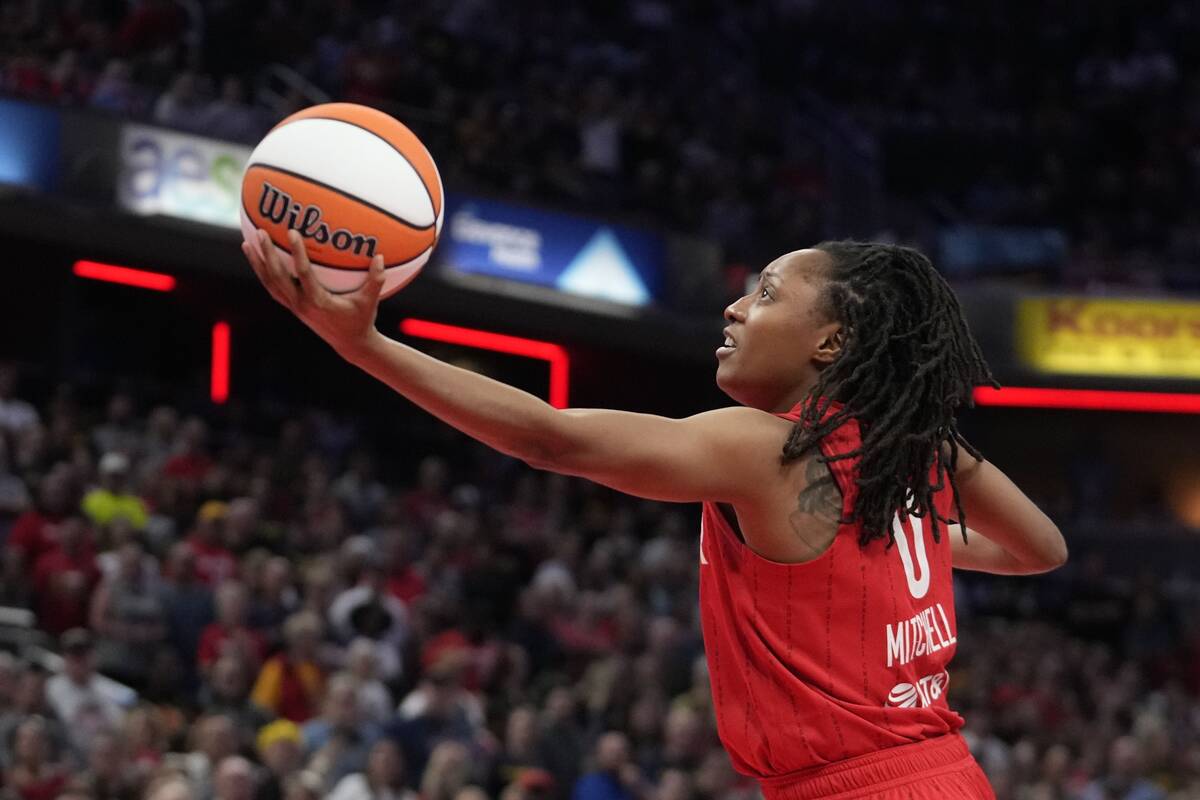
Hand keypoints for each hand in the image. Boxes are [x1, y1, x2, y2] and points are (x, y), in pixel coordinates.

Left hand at [243, 228, 385, 357]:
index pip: (303, 274)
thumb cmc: (361, 320)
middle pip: (277, 278)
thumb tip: (381, 257)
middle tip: (260, 233)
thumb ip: (376, 279)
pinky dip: (263, 273)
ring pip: (270, 283)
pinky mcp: (293, 307)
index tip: (292, 232)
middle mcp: (301, 304)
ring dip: (257, 263)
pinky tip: (257, 258)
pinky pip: (273, 288)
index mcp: (318, 302)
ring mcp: (294, 307)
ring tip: (247, 242)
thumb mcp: (370, 301)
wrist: (350, 345)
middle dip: (267, 255)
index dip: (297, 253)